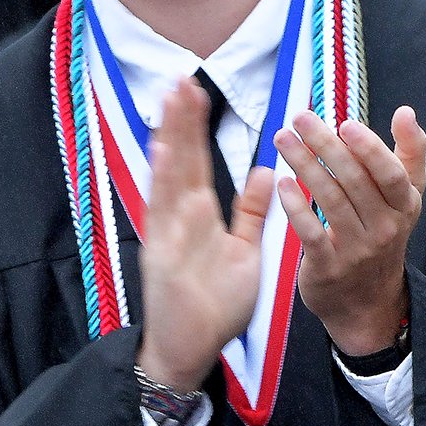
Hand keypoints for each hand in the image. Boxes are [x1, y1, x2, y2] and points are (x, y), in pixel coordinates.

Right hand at [136, 76, 278, 389]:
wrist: (190, 347)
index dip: (197, 127)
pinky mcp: (162, 251)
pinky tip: (164, 150)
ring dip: (171, 136)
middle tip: (181, 78)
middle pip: (182, 159)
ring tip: (172, 99)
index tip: (198, 92)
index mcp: (199, 216)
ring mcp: (168, 232)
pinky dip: (163, 180)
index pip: (199, 162)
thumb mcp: (244, 251)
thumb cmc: (215, 304)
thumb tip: (262, 171)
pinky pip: (164, 212)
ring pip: (170, 175)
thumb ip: (250, 213)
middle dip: (182, 120)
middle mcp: (179, 217)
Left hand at [275, 105, 425, 355]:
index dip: (370, 148)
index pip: (391, 174)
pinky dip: (295, 207)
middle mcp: (385, 228)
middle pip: (355, 181)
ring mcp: (357, 249)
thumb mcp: (403, 198)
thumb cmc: (381, 234)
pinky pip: (311, 233)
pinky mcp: (328, 267)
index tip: (345, 123)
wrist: (367, 301)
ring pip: (330, 200)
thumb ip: (409, 155)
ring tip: (283, 139)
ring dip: (304, 165)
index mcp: (404, 206)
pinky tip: (280, 183)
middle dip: (325, 145)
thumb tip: (407, 112)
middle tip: (300, 118)